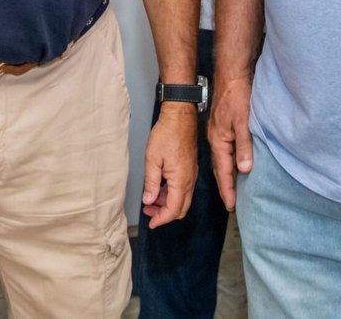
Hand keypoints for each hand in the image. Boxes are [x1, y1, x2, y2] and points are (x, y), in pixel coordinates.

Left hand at [142, 103, 197, 227]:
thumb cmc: (167, 133)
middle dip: (165, 214)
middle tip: (149, 212)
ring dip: (168, 203)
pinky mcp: (190, 168)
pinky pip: (183, 188)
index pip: (173, 209)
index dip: (162, 219)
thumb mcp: (152, 159)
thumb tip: (149, 201)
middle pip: (181, 208)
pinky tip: (160, 188)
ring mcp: (191, 174)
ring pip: (182, 199)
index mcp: (181, 180)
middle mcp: (190, 180)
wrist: (180, 117)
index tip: (152, 223)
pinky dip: (172, 194)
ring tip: (151, 200)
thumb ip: (151, 182)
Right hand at [208, 72, 253, 210]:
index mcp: (219, 140)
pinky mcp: (222, 126)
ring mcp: (218, 132)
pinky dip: (229, 160)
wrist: (232, 75)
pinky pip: (225, 149)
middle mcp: (216, 138)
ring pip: (222, 158)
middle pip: (220, 167)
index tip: (231, 205)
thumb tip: (245, 169)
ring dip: (227, 173)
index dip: (228, 188)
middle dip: (225, 185)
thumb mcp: (243, 122)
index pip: (224, 170)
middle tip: (231, 202)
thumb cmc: (237, 96)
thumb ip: (245, 146)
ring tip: (233, 187)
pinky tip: (236, 162)